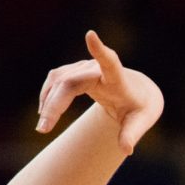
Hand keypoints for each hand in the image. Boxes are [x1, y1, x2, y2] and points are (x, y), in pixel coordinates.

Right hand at [36, 30, 163, 154]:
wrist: (138, 93)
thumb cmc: (140, 108)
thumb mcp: (140, 122)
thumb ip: (132, 134)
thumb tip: (127, 150)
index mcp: (118, 79)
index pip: (110, 62)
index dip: (100, 50)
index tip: (91, 35)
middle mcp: (98, 69)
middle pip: (70, 82)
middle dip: (55, 104)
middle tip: (43, 129)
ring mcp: (84, 68)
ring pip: (59, 81)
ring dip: (48, 102)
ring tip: (43, 127)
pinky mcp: (75, 71)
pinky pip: (55, 81)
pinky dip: (48, 97)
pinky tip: (45, 114)